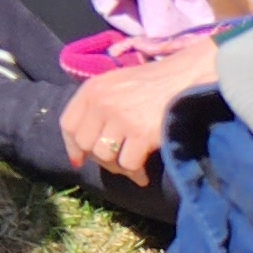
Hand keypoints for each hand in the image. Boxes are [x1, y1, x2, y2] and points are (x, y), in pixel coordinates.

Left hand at [64, 41, 214, 187]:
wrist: (184, 78)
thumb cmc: (151, 83)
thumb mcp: (115, 84)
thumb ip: (97, 107)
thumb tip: (81, 148)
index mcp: (92, 89)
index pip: (68, 124)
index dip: (72, 146)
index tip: (79, 160)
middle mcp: (102, 103)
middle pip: (85, 144)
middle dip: (98, 158)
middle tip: (115, 162)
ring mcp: (121, 118)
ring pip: (104, 156)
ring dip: (117, 166)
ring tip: (130, 165)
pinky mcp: (142, 134)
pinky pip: (128, 163)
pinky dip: (135, 172)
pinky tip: (143, 174)